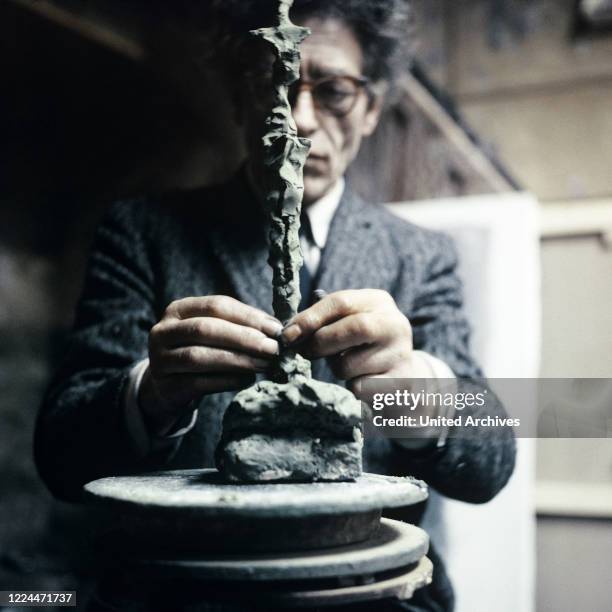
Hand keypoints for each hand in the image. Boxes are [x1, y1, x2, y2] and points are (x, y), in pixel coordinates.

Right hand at [140, 296, 281, 434]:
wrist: (168, 387)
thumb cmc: (199, 352)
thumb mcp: (211, 333)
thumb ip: (238, 326)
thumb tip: (276, 330)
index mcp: (178, 309)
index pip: (216, 305)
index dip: (248, 316)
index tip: (276, 328)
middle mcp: (163, 331)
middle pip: (207, 329)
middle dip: (244, 338)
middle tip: (273, 348)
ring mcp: (160, 359)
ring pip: (200, 356)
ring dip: (238, 360)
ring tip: (264, 364)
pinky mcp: (165, 386)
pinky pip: (199, 383)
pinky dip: (227, 381)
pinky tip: (247, 379)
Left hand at [281, 289, 423, 395]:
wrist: (404, 378)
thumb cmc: (364, 346)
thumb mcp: (349, 324)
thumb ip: (324, 322)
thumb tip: (289, 331)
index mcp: (378, 301)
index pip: (340, 302)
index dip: (310, 318)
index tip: (287, 335)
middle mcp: (395, 324)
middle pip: (353, 328)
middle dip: (321, 343)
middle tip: (306, 353)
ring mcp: (400, 354)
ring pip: (349, 365)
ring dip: (336, 369)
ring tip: (348, 366)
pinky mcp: (399, 383)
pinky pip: (359, 388)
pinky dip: (351, 387)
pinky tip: (363, 381)